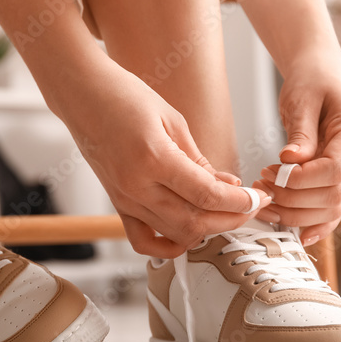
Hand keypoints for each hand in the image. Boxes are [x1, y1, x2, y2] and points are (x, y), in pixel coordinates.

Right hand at [52, 60, 270, 257]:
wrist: (83, 96)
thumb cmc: (125, 97)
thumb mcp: (173, 120)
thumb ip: (200, 161)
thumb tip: (229, 187)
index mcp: (154, 158)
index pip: (207, 195)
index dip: (240, 202)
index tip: (258, 198)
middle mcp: (136, 185)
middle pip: (194, 222)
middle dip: (231, 219)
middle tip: (251, 206)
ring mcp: (124, 199)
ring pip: (175, 234)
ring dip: (207, 230)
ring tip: (226, 214)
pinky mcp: (117, 204)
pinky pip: (143, 240)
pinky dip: (169, 245)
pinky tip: (189, 233)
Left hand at [253, 61, 340, 244]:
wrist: (319, 76)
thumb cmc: (312, 82)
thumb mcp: (302, 99)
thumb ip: (300, 132)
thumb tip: (291, 160)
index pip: (335, 169)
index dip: (303, 179)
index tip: (275, 172)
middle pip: (333, 195)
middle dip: (293, 198)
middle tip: (263, 183)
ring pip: (331, 208)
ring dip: (295, 212)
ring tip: (264, 196)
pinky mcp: (337, 179)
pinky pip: (331, 210)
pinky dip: (314, 224)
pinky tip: (296, 233)